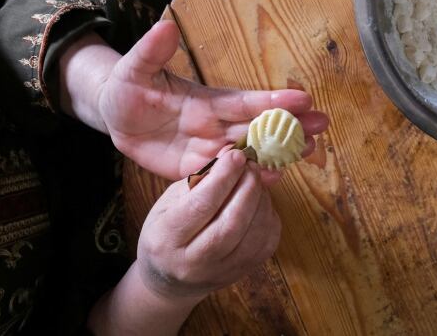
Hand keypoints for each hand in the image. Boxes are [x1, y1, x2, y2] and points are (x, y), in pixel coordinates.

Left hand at [96, 20, 328, 179]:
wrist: (118, 116)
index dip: (272, 100)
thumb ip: (152, 52)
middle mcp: (217, 124)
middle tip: (322, 125)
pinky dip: (251, 179)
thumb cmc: (130, 86)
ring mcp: (210, 149)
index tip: (302, 99)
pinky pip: (227, 178)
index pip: (244, 101)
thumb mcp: (134, 68)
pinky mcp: (197, 171)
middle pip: (259, 127)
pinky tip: (274, 180)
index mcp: (208, 101)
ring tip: (309, 152)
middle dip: (290, 125)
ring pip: (251, 152)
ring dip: (280, 152)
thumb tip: (165, 26)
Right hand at [136, 149, 279, 299]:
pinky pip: (267, 240)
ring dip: (261, 199)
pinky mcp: (245, 272)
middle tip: (250, 165)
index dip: (223, 177)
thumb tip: (231, 155)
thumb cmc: (167, 232)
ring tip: (254, 182)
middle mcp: (194, 261)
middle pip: (232, 221)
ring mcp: (222, 271)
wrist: (172, 282)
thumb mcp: (169, 203)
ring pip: (254, 232)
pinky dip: (269, 215)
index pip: (201, 205)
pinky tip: (259, 203)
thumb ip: (199, 180)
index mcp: (167, 238)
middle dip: (247, 186)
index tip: (237, 155)